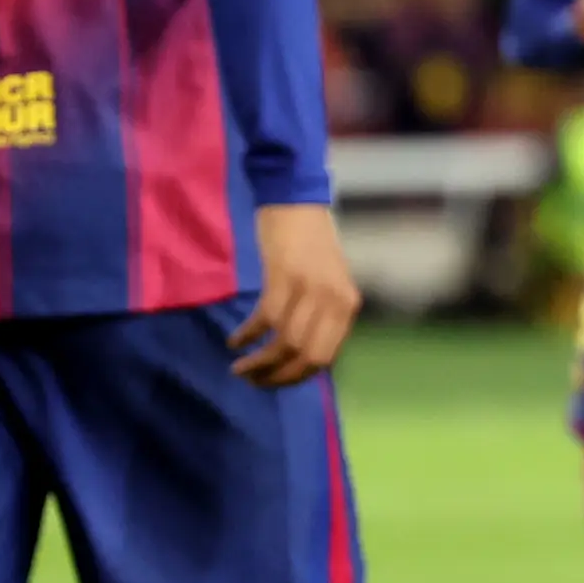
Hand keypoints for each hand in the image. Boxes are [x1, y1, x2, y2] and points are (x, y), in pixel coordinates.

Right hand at [230, 202, 360, 387]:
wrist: (296, 200)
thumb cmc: (309, 243)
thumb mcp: (327, 283)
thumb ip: (321, 316)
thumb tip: (302, 356)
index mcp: (347, 306)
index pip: (325, 359)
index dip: (297, 378)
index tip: (275, 382)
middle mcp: (334, 301)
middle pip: (305, 357)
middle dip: (277, 376)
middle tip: (253, 381)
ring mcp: (310, 289)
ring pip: (284, 343)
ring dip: (258, 362)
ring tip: (240, 368)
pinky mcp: (284, 276)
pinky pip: (265, 319)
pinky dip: (248, 335)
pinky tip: (235, 341)